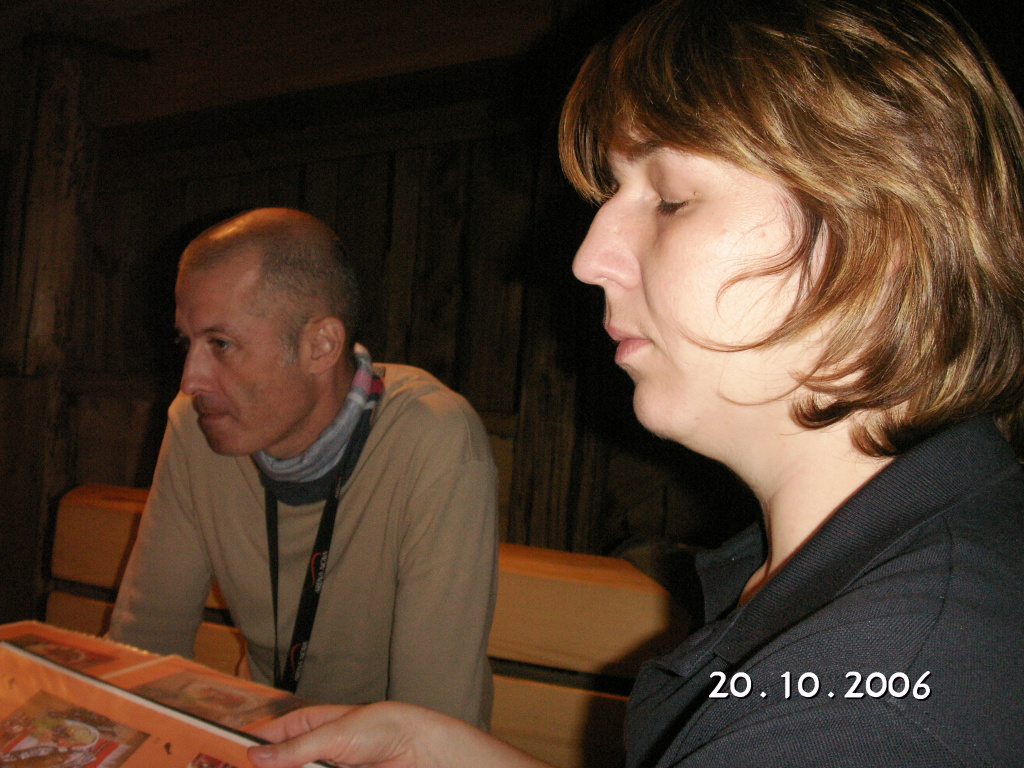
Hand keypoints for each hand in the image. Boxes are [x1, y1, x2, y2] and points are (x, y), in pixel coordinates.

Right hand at [247, 702, 550, 767]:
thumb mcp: (334, 735)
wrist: (418, 749)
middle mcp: (309, 750)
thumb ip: (294, 748)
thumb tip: (255, 758)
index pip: (265, 738)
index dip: (244, 750)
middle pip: (275, 764)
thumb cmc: (381, 727)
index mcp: (306, 725)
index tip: (221, 761)